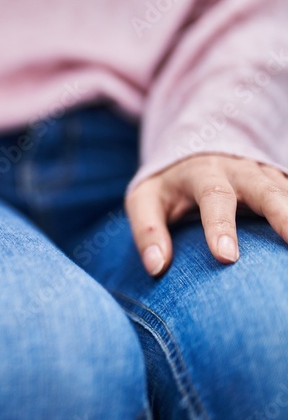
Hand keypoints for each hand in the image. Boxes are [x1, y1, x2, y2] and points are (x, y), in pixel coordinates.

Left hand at [126, 154, 287, 275]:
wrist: (194, 152)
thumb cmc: (167, 186)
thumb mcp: (144, 199)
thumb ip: (147, 230)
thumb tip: (156, 267)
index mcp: (203, 173)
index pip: (214, 197)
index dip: (220, 226)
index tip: (226, 256)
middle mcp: (241, 172)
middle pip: (267, 190)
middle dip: (284, 215)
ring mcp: (267, 178)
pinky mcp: (282, 186)